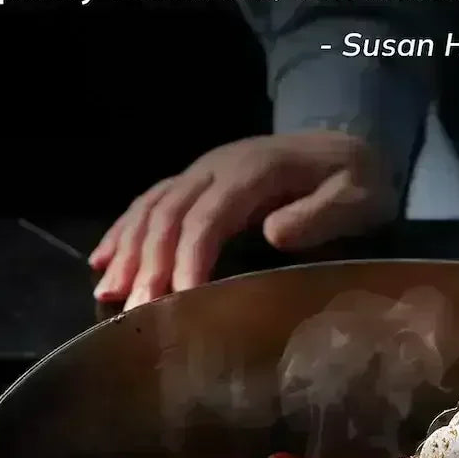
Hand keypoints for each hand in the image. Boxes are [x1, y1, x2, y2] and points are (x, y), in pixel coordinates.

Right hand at [89, 130, 398, 309]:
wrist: (346, 144)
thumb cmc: (355, 182)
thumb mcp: (357, 197)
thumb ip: (321, 214)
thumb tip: (274, 233)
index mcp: (254, 171)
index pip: (208, 216)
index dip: (189, 257)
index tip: (179, 300)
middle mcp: (218, 166)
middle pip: (170, 214)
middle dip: (149, 264)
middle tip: (136, 313)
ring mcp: (202, 170)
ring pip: (152, 208)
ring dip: (126, 250)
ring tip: (109, 295)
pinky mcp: (196, 180)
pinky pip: (149, 202)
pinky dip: (122, 232)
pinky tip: (102, 262)